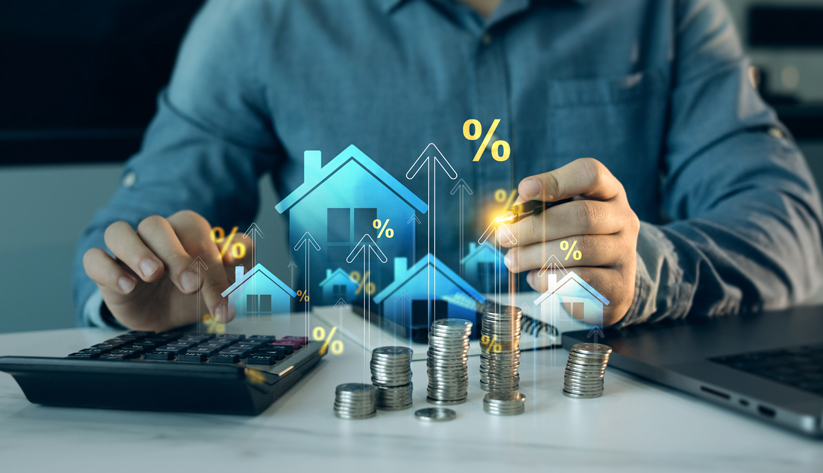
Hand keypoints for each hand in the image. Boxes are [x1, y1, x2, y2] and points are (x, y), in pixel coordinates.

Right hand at [83, 211, 252, 330]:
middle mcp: (154, 233)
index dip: (215, 268)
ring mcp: (126, 249)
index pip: (198, 236)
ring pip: (119, 232)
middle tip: (191, 285)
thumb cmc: (194, 291)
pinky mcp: (103, 268)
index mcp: (186, 230)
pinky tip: (127, 287)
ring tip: (153, 274)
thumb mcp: (221, 282)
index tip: (225, 303)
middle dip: (177, 256)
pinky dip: (108, 269)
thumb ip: (239, 262)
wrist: (165, 317)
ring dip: (136, 251)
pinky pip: (94, 258)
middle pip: (157, 226)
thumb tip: (241, 248)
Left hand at [500, 158, 638, 325]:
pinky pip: (581, 280)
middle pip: (582, 215)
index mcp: (608, 192)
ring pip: (580, 249)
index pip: (591, 174)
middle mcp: (623, 218)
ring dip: (536, 255)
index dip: (557, 180)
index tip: (524, 190)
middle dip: (536, 226)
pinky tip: (534, 277)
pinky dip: (549, 279)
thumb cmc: (573, 240)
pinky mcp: (619, 285)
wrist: (605, 284)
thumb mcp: (559, 217)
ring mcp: (625, 253)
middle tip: (505, 236)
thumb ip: (538, 210)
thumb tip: (512, 217)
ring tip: (512, 260)